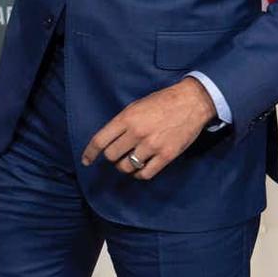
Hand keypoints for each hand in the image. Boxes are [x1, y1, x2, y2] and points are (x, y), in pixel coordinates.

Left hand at [81, 78, 215, 180]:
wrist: (191, 102)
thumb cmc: (162, 102)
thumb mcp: (136, 106)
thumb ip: (122, 122)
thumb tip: (109, 140)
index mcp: (127, 118)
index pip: (100, 140)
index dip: (90, 152)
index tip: (86, 160)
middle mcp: (137, 133)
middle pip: (112, 156)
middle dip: (112, 157)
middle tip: (117, 155)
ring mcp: (152, 145)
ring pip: (127, 167)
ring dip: (125, 167)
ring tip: (129, 161)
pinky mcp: (166, 156)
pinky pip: (145, 173)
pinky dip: (139, 174)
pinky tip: (140, 169)